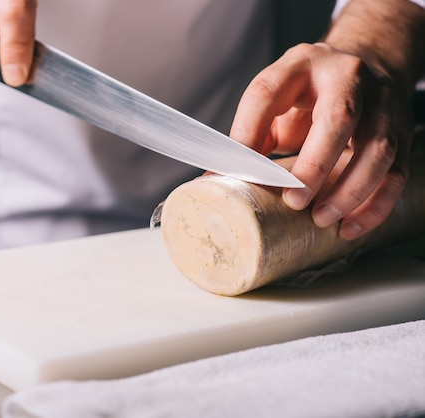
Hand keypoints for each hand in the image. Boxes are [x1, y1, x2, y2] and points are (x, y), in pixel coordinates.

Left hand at [230, 42, 413, 239]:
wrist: (366, 65)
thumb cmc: (310, 93)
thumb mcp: (277, 100)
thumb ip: (253, 133)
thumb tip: (216, 179)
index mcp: (300, 64)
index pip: (267, 92)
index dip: (249, 131)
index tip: (238, 170)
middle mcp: (347, 77)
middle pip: (339, 117)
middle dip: (315, 165)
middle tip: (295, 202)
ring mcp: (381, 102)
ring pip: (378, 148)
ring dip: (350, 191)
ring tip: (322, 219)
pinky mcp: (402, 130)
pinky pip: (396, 172)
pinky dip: (375, 205)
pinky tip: (351, 227)